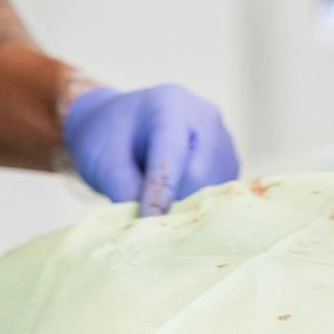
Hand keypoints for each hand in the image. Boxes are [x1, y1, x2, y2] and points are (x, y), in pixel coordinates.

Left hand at [63, 84, 239, 216]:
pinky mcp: (229, 160)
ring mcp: (223, 137)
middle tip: (148, 220)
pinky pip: (220, 194)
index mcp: (170, 106)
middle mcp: (205, 116)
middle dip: (175, 203)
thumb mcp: (104, 163)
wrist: (122, 126)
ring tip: (159, 201)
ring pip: (214, 189)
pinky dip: (198, 207)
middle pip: (200, 175)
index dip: (159, 196)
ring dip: (187, 207)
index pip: (170, 157)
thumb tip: (151, 227)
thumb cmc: (109, 141)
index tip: (148, 226)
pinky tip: (175, 200)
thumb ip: (126, 191)